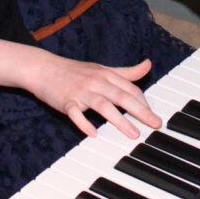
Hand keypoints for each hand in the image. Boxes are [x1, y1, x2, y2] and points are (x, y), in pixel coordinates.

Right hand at [24, 55, 161, 138]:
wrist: (44, 68)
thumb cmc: (75, 71)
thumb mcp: (102, 69)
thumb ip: (126, 72)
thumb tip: (148, 65)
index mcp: (106, 74)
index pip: (130, 89)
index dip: (144, 103)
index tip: (153, 117)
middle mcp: (96, 82)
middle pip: (121, 96)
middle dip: (140, 111)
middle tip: (155, 123)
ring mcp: (81, 91)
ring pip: (103, 105)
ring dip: (119, 120)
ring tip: (133, 134)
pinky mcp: (66, 101)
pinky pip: (76, 113)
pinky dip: (84, 123)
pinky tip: (93, 133)